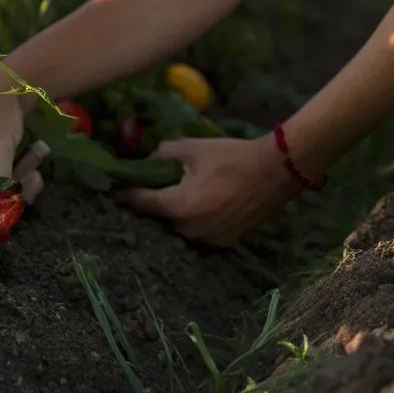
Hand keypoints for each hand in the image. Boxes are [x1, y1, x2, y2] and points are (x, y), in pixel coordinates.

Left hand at [120, 135, 297, 245]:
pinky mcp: (223, 244)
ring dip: (175, 214)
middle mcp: (189, 231)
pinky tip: (203, 203)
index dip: (128, 192)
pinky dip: (194, 221)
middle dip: (154, 203)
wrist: (275, 172)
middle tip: (153, 186)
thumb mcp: (192, 148)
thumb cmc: (231, 157)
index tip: (118, 187)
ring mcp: (207, 241)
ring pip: (178, 228)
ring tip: (181, 194)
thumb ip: (162, 154)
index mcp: (177, 207)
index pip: (140, 203)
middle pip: (158, 219)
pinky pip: (198, 233)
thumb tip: (146, 160)